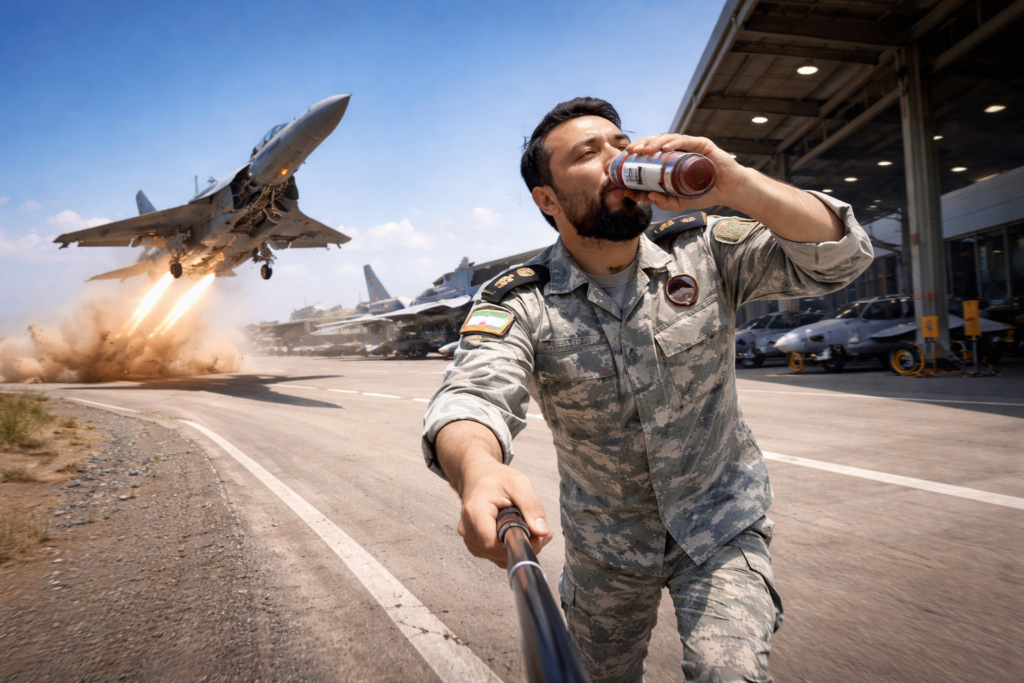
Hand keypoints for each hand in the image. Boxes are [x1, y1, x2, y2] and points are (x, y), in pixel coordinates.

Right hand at [457, 459, 551, 567]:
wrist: (478, 477)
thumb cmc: (497, 479)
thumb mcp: (519, 483)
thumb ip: (532, 506)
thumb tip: (542, 532)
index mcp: (475, 511)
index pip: (492, 544)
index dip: (517, 545)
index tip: (537, 536)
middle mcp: (467, 528)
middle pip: (496, 552)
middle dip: (522, 546)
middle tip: (541, 532)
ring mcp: (468, 538)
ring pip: (497, 556)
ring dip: (516, 547)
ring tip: (529, 527)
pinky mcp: (473, 544)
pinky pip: (494, 554)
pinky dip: (508, 547)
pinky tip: (517, 532)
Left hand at [621, 134, 753, 212]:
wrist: (729, 190)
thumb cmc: (704, 193)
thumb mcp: (680, 202)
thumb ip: (665, 202)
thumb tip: (648, 197)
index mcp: (669, 162)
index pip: (648, 158)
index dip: (634, 161)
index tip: (622, 168)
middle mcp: (677, 152)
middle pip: (654, 144)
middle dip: (640, 146)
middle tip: (629, 153)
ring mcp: (688, 147)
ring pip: (667, 139)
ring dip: (653, 142)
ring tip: (643, 149)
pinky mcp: (702, 145)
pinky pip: (685, 140)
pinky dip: (673, 142)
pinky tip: (664, 147)